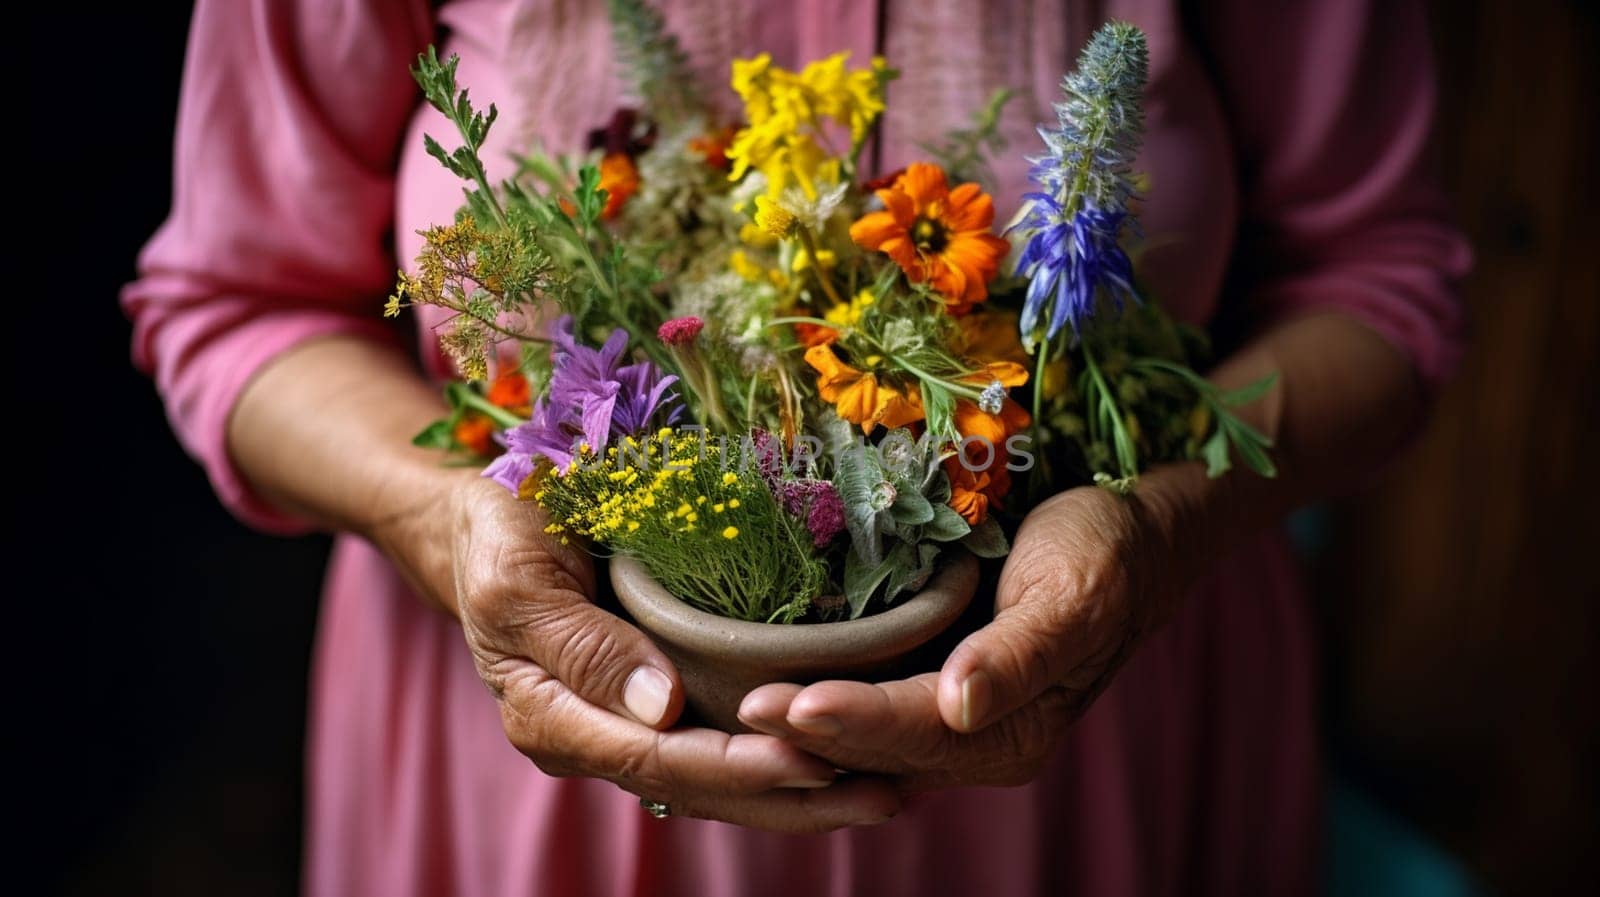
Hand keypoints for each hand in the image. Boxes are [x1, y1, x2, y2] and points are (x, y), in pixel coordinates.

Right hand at [374, 474, 901, 830]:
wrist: (481, 525)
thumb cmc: (497, 537)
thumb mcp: (518, 579)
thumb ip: (581, 645)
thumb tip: (659, 709)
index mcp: (551, 716)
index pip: (654, 757)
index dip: (735, 765)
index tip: (811, 761)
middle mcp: (591, 736)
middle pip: (698, 786)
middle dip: (791, 797)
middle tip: (882, 792)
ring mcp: (622, 725)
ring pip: (716, 780)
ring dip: (799, 793)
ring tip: (885, 789)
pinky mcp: (651, 705)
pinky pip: (718, 745)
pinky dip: (778, 759)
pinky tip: (840, 755)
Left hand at [738, 479, 1196, 790]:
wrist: (1133, 531)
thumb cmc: (1105, 553)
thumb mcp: (1077, 595)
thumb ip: (1020, 656)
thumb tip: (962, 705)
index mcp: (1013, 732)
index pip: (917, 733)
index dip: (852, 721)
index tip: (791, 704)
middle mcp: (977, 738)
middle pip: (879, 747)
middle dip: (808, 735)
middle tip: (739, 706)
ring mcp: (950, 717)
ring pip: (863, 738)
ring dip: (802, 728)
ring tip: (736, 704)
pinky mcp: (928, 683)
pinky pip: (865, 705)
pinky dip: (820, 700)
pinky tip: (767, 683)